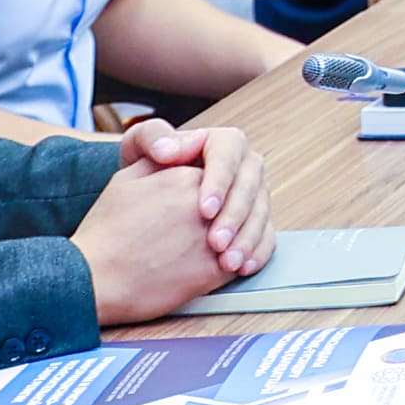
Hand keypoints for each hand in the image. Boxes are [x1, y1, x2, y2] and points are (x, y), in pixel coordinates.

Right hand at [80, 132, 259, 321]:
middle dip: (241, 208)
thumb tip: (193, 143)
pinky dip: (250, 257)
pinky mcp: (215, 271)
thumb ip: (163, 155)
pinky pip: (249, 258)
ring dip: (249, 233)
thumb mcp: (129, 177)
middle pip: (246, 196)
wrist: (94, 279)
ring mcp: (214, 238)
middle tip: (225, 222)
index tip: (212, 198)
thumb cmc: (107, 231)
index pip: (225, 169)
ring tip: (231, 245)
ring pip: (253, 226)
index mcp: (185, 175)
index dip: (223, 183)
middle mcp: (206, 204)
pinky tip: (238, 262)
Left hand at [115, 114, 270, 268]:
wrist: (144, 204)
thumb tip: (169, 149)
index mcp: (220, 142)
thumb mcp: (137, 146)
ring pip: (261, 212)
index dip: (220, 181)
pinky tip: (243, 267)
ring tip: (228, 262)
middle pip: (251, 185)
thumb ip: (150, 138)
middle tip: (216, 242)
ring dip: (248, 238)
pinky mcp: (255, 220)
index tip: (204, 210)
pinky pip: (266, 234)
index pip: (229, 153)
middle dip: (235, 216)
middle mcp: (243, 166)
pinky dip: (258, 252)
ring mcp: (252, 194)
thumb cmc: (142, 170)